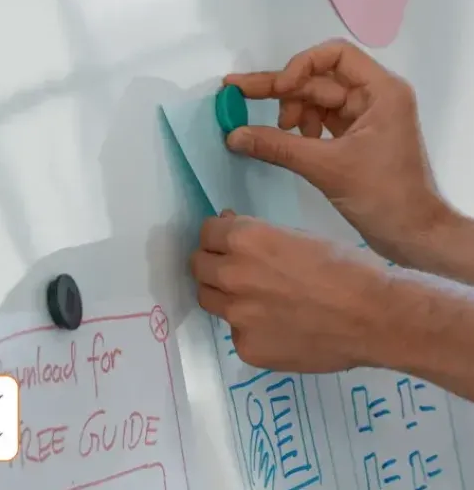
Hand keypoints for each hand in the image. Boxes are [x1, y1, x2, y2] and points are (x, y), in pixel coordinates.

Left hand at [191, 212, 390, 371]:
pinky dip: (250, 327)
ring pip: (209, 299)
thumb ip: (255, 234)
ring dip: (223, 295)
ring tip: (254, 298)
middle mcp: (231, 275)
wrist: (376, 316)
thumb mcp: (297, 235)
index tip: (227, 243)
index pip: (206, 233)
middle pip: (198, 266)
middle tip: (235, 270)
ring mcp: (237, 316)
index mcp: (244, 240)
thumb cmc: (344, 266)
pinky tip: (279, 327)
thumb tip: (227, 226)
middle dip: (213, 263)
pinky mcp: (247, 348)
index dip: (218, 236)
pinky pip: (236, 331)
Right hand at [224, 39, 449, 269]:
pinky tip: (291, 141)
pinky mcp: (356, 137)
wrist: (412, 234)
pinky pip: (322, 121)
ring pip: (317, 100)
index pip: (335, 55)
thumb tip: (233, 135)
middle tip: (237, 93)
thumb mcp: (326, 167)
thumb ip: (277, 147)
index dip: (300, 66)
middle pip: (319, 79)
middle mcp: (374, 96)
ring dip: (292, 112)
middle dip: (281, 90)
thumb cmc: (382, 195)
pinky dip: (302, 129)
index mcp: (381, 91)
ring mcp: (365, 117)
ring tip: (280, 133)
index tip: (277, 90)